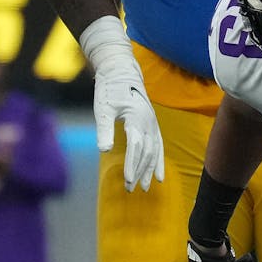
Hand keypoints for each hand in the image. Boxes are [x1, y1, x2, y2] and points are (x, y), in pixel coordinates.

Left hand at [78, 16, 164, 192]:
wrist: (121, 73)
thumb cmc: (109, 90)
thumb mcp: (103, 108)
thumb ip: (104, 129)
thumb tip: (104, 149)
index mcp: (137, 118)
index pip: (136, 146)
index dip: (132, 164)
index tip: (128, 179)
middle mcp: (149, 122)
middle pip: (146, 152)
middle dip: (139, 171)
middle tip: (131, 188)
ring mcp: (153, 124)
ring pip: (154, 151)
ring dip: (150, 170)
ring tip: (145, 187)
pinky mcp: (152, 126)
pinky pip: (159, 147)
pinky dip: (158, 162)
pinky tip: (158, 176)